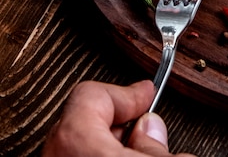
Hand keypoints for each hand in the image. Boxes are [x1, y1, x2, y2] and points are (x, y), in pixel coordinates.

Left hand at [42, 80, 196, 156]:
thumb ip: (155, 141)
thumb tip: (154, 130)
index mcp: (75, 139)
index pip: (93, 94)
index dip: (127, 93)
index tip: (148, 92)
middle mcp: (56, 155)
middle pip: (86, 121)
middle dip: (122, 121)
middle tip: (147, 125)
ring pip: (83, 146)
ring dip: (114, 145)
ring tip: (144, 150)